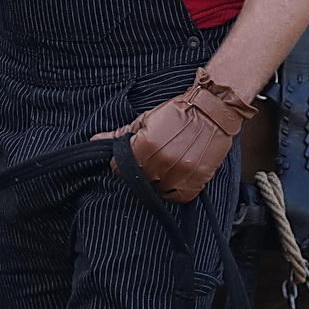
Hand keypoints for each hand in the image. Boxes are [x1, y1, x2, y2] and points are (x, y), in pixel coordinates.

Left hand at [92, 67, 256, 203]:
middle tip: (151, 158)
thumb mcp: (147, 118)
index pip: (119, 168)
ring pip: (156, 189)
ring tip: (165, 164)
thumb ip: (121, 133)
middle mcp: (161, 162)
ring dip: (157, 180)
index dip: (123, 162)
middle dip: (140, 170)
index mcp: (146, 145)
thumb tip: (96, 140)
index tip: (130, 158)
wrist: (212, 110)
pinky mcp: (195, 182)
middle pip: (138, 179)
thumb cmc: (180, 112)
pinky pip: (177, 198)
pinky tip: (175, 177)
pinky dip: (174, 191)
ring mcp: (179, 174)